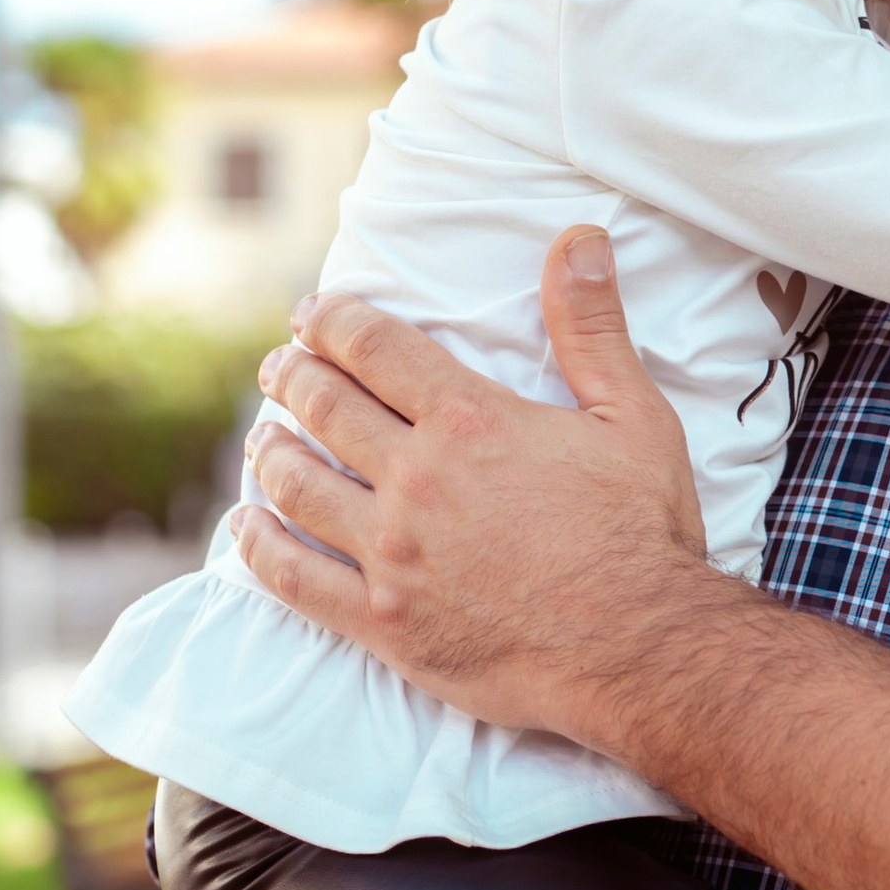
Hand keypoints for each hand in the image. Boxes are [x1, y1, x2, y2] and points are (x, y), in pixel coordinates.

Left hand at [234, 228, 699, 750]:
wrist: (637, 651)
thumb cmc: (642, 534)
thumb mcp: (634, 418)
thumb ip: (592, 327)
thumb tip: (579, 239)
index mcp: (470, 421)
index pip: (374, 348)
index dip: (334, 321)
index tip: (313, 315)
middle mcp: (416, 480)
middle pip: (323, 408)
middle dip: (292, 376)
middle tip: (280, 368)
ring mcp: (390, 553)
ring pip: (296, 485)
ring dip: (270, 450)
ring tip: (264, 437)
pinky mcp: (381, 621)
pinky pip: (293, 578)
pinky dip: (259, 545)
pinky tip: (247, 525)